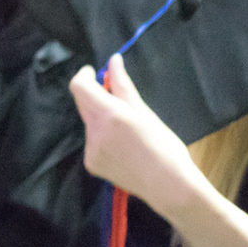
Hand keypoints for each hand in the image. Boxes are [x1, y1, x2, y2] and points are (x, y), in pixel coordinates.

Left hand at [70, 55, 203, 215]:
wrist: (169, 186)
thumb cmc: (164, 146)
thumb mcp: (145, 112)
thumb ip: (122, 85)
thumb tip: (113, 60)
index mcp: (108, 114)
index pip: (79, 86)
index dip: (84, 75)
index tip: (95, 73)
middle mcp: (94, 131)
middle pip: (83, 103)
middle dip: (95, 96)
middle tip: (118, 100)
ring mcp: (90, 150)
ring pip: (89, 123)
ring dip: (101, 119)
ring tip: (128, 132)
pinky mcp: (91, 164)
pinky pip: (92, 142)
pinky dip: (103, 138)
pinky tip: (124, 149)